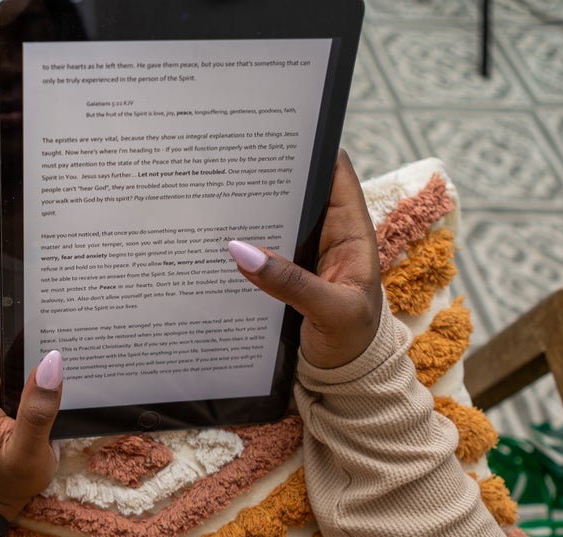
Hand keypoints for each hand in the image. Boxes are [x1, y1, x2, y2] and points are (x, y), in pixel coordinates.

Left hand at [0, 325, 62, 520]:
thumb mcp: (30, 454)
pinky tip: (28, 395)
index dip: (23, 337)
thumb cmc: (8, 481)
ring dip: (20, 366)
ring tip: (39, 391)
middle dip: (25, 353)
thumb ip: (39, 410)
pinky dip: (12, 375)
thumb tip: (52, 362)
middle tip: (49, 379)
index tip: (49, 348)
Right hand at [226, 150, 382, 369]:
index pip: (335, 171)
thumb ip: (290, 283)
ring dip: (250, 210)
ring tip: (210, 193)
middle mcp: (327, 234)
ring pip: (275, 219)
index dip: (311, 147)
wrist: (347, 377)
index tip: (273, 133)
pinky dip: (242, 244)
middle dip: (267, 175)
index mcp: (351, 231)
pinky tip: (213, 238)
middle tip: (224, 161)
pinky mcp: (284, 274)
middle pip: (297, 190)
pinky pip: (261, 249)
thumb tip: (241, 250)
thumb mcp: (330, 311)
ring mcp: (303, 253)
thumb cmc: (353, 339)